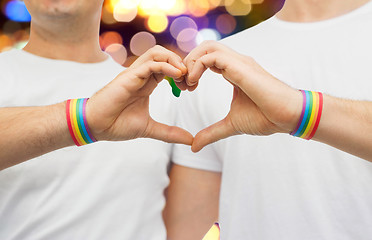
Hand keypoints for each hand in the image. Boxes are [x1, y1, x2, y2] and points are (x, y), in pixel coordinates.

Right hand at [86, 45, 192, 144]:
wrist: (96, 127)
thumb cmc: (117, 124)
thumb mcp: (149, 128)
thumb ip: (169, 133)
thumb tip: (190, 140)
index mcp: (147, 83)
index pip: (168, 67)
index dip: (182, 73)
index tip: (192, 87)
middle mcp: (142, 75)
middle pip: (164, 55)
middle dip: (181, 63)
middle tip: (190, 80)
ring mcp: (135, 74)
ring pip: (157, 53)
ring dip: (174, 60)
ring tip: (184, 74)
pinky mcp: (129, 76)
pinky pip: (150, 64)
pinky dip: (166, 66)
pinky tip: (177, 76)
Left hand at [181, 41, 301, 151]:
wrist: (287, 117)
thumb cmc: (265, 118)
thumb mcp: (230, 125)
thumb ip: (211, 133)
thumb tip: (194, 146)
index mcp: (233, 71)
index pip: (207, 59)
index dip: (191, 70)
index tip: (185, 88)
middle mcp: (235, 63)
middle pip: (205, 48)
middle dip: (188, 62)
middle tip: (181, 83)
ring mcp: (239, 62)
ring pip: (207, 47)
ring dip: (191, 62)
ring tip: (187, 83)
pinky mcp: (241, 66)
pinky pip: (212, 56)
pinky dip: (198, 66)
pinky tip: (194, 83)